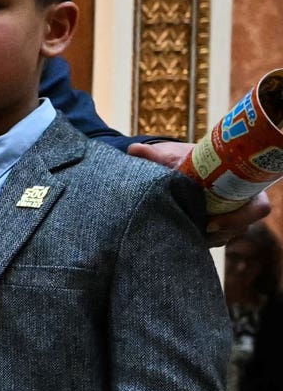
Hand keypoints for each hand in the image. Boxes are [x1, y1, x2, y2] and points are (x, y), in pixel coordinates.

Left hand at [127, 140, 272, 247]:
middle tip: (189, 234)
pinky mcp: (215, 229)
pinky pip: (211, 240)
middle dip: (215, 234)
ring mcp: (230, 219)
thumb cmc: (187, 160)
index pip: (258, 209)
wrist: (183, 168)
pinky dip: (194, 240)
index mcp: (245, 185)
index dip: (239, 218)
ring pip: (223, 237)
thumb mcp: (174, 157)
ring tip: (177, 236)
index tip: (210, 223)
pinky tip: (174, 239)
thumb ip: (155, 156)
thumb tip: (132, 150)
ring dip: (202, 239)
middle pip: (238, 228)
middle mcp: (241, 204)